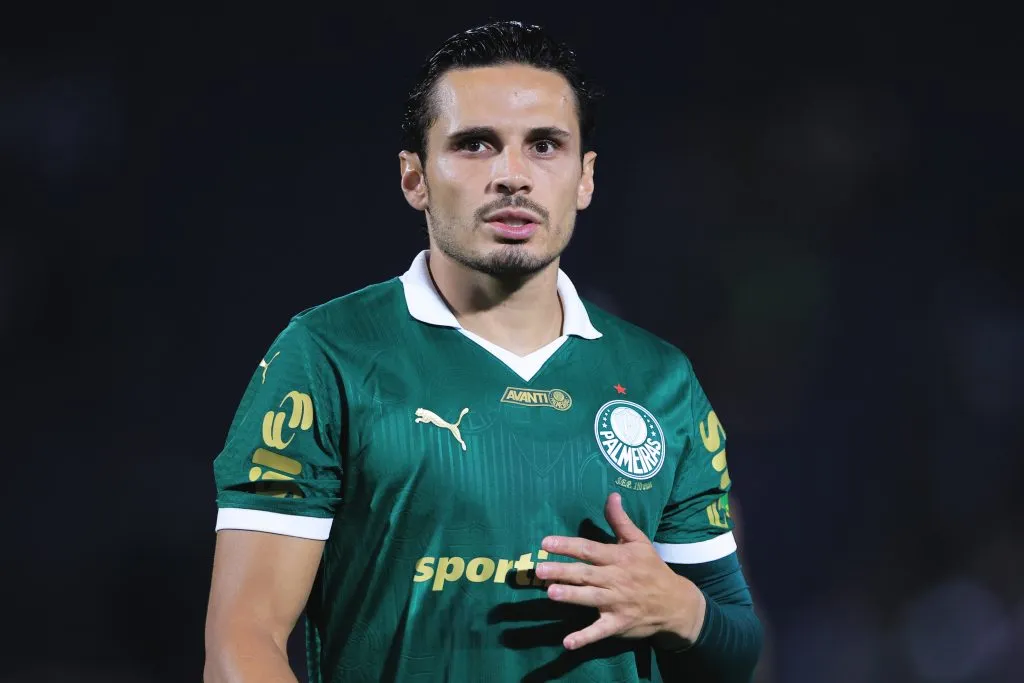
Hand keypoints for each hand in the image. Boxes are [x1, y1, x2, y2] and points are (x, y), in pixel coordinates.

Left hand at [535, 492, 705, 650]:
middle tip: (539, 570)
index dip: (567, 545)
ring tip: (550, 593)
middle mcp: (616, 579)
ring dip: (571, 596)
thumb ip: (620, 520)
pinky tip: (567, 643)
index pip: (589, 549)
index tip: (545, 543)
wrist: (675, 603)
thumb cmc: (652, 568)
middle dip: (562, 571)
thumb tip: (612, 495)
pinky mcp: (619, 623)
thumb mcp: (639, 541)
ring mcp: (617, 602)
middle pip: (585, 573)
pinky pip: (600, 631)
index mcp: (619, 557)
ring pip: (590, 598)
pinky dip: (585, 637)